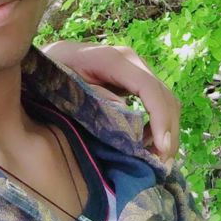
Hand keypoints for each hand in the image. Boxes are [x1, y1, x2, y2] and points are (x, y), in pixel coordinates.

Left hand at [42, 40, 178, 162]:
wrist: (52, 56)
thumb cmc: (54, 70)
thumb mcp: (66, 84)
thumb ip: (92, 95)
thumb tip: (125, 109)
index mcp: (113, 60)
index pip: (148, 88)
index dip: (159, 117)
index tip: (162, 147)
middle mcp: (131, 60)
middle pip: (164, 95)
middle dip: (168, 130)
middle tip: (161, 164)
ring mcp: (135, 68)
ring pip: (165, 99)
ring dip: (166, 129)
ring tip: (156, 158)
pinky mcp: (134, 78)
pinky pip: (156, 100)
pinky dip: (158, 123)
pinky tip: (146, 143)